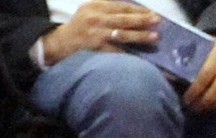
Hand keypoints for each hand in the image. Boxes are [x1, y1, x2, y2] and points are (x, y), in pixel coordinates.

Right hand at [42, 1, 159, 64]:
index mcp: (96, 6)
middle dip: (142, 20)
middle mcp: (97, 18)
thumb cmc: (77, 26)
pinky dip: (127, 53)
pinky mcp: (95, 49)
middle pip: (124, 18)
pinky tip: (138, 55)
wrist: (58, 43)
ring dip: (139, 36)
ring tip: (153, 37)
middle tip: (157, 21)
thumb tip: (129, 8)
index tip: (151, 14)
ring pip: (122, 34)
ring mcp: (96, 35)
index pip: (121, 6)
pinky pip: (114, 51)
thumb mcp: (88, 8)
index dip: (137, 10)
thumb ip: (105, 5)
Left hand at [183, 36, 215, 111]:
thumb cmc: (209, 51)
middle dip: (203, 102)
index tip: (185, 100)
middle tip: (192, 108)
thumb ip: (186, 62)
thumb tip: (165, 77)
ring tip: (201, 109)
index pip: (205, 76)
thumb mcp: (199, 50)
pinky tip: (214, 106)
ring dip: (212, 106)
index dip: (194, 91)